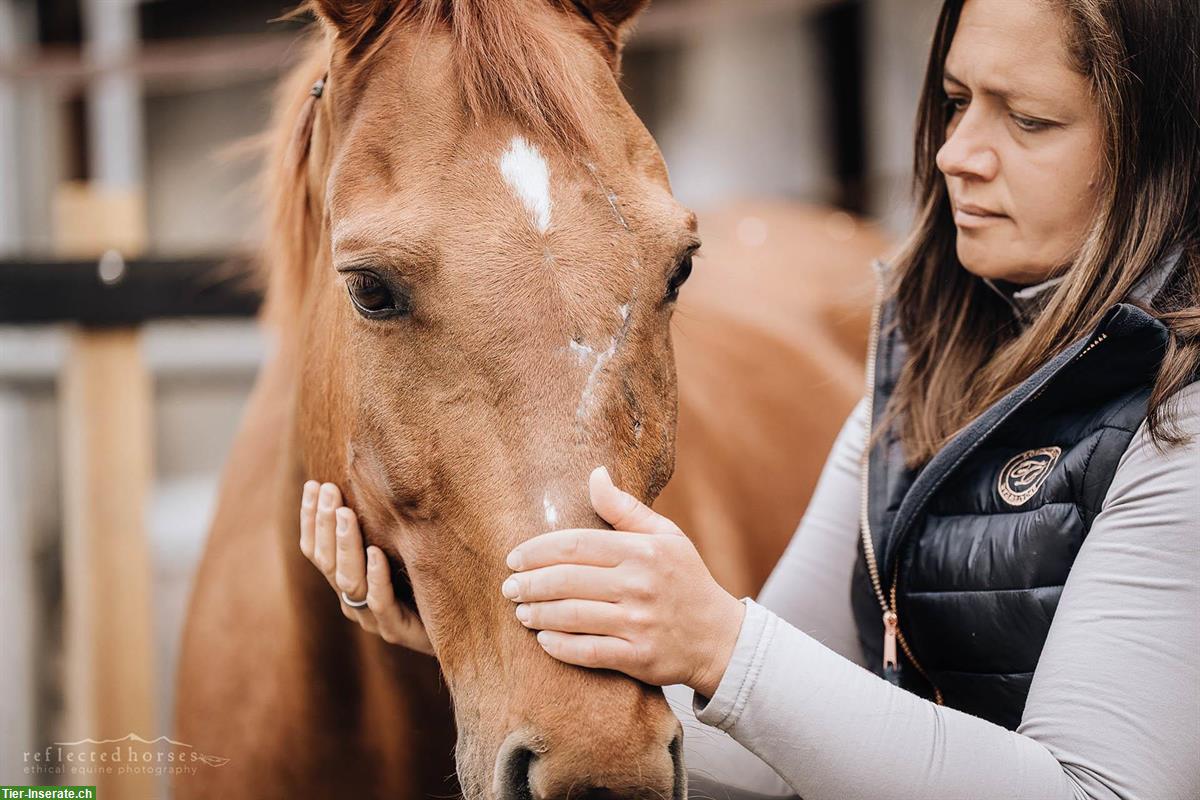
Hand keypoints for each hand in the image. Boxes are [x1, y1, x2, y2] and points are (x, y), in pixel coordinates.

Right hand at [299, 480, 433, 655]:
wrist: (465, 628)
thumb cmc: (433, 581)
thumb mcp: (405, 548)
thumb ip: (385, 526)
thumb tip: (374, 478)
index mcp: (349, 580)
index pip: (318, 550)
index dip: (311, 519)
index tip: (313, 484)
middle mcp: (355, 600)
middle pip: (328, 562)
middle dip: (325, 524)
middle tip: (329, 490)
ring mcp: (374, 618)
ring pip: (349, 581)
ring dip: (345, 545)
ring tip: (346, 514)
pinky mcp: (399, 630)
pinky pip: (382, 604)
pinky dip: (377, 577)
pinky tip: (376, 554)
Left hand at [502, 466, 745, 696]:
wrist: (720, 637)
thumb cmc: (686, 580)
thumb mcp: (666, 536)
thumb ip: (625, 509)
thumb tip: (594, 475)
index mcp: (643, 551)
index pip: (576, 545)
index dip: (538, 551)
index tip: (514, 558)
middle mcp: (640, 585)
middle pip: (567, 580)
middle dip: (529, 584)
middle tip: (508, 587)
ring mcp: (639, 622)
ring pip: (572, 616)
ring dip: (538, 614)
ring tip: (521, 612)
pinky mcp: (638, 657)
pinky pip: (588, 652)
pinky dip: (560, 646)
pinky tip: (543, 640)